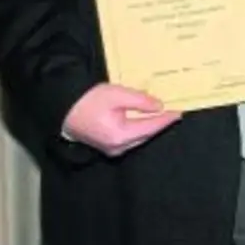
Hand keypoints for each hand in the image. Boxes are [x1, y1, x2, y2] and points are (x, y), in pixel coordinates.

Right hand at [61, 84, 179, 156]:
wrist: (64, 109)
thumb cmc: (88, 100)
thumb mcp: (116, 94)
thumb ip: (140, 101)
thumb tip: (159, 107)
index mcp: (121, 135)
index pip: (152, 127)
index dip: (167, 119)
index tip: (180, 111)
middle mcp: (119, 147)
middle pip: (147, 134)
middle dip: (160, 123)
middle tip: (174, 111)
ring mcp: (113, 150)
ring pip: (140, 138)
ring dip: (151, 126)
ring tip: (163, 114)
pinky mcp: (109, 146)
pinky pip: (131, 138)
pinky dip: (140, 129)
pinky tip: (146, 119)